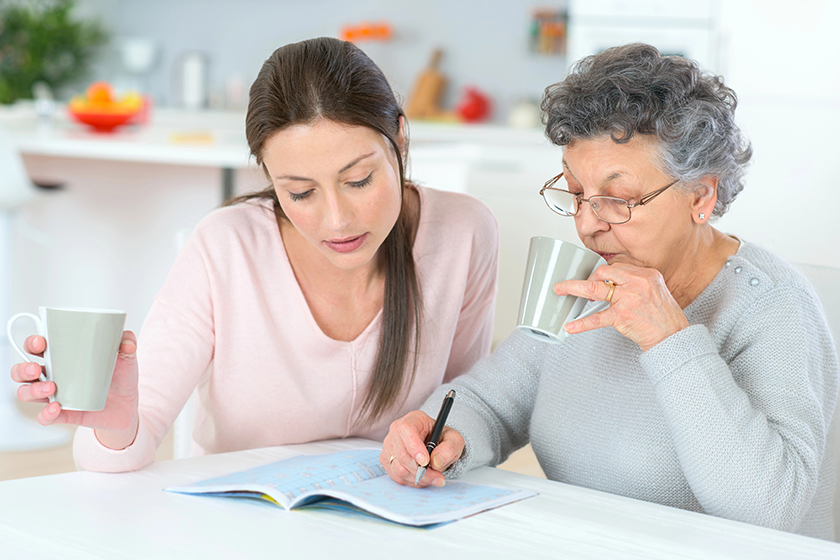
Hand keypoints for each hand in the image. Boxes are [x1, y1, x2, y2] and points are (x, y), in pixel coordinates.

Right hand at [10, 331, 140, 448]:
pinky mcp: (64, 414)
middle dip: (23, 369)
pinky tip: (56, 408)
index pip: (37, 347)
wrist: (129, 405)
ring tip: (51, 388)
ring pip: (26, 393)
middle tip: (37, 369)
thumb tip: (128, 341)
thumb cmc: (120, 376)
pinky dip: (46, 414)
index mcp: (63, 357)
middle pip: (23, 371)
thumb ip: (128, 343)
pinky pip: (45, 417)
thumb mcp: (127, 357)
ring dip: (32, 390)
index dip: (32, 343)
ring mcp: (56, 395)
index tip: (42, 343)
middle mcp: (53, 375)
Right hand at [380, 410, 464, 487]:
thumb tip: (436, 461)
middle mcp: (397, 430)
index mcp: (413, 419)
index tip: (425, 462)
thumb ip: (449, 448)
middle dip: (421, 470)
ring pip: (399, 468)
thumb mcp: (454, 440)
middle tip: (437, 477)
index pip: (407, 430)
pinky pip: (396, 476)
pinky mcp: (386, 459)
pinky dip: (412, 481)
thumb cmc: (442, 439)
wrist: (435, 446)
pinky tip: (423, 477)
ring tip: (433, 477)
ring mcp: (389, 445)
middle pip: (402, 454)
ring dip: (418, 478)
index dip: (414, 447)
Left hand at [555, 263, 689, 351]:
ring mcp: (629, 298)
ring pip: (594, 289)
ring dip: (574, 288)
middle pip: (603, 272)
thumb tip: (612, 284)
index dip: (602, 274)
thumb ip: (636, 284)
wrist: (673, 337)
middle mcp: (637, 282)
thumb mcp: (655, 291)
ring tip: (560, 290)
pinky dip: (581, 323)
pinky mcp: (622, 316)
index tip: (593, 279)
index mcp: (646, 274)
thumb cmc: (664, 317)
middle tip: (575, 286)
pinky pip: (597, 318)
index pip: (616, 267)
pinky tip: (571, 326)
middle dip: (587, 279)